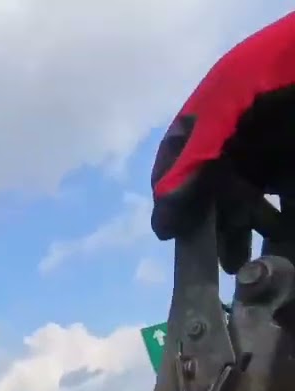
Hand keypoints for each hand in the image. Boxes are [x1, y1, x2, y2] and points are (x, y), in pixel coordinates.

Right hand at [151, 11, 294, 239]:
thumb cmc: (267, 74)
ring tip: (242, 263)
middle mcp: (228, 145)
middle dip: (206, 228)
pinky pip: (280, 202)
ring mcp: (264, 156)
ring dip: (241, 233)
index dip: (168, 202)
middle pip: (207, 194)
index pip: (172, 170)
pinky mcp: (291, 168)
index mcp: (201, 126)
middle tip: (206, 261)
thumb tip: (162, 220)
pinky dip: (276, 225)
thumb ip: (192, 161)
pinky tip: (273, 243)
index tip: (169, 234)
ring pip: (244, 203)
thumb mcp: (221, 111)